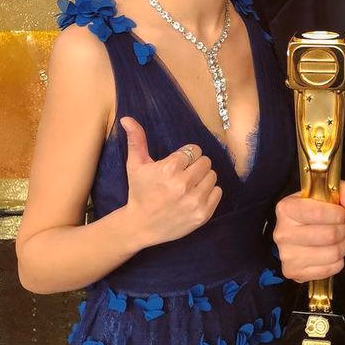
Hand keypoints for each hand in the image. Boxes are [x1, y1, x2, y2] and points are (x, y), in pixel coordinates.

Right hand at [121, 116, 221, 248]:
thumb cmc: (139, 192)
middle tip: (184, 175)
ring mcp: (194, 201)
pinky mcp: (202, 214)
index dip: (186, 156)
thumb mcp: (135, 165)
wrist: (140, 226)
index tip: (177, 165)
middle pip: (206, 161)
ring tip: (189, 186)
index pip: (194, 150)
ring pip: (213, 176)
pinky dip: (209, 193)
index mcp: (169, 169)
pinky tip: (195, 196)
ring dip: (203, 179)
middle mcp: (183, 184)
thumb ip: (136, 139)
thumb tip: (127, 118)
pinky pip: (218, 192)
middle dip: (195, 166)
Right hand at [273, 181, 344, 282]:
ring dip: (342, 245)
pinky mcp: (293, 272)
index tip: (342, 213)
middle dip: (343, 229)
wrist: (294, 229)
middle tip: (341, 226)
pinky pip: (329, 270)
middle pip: (329, 235)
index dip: (338, 214)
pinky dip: (337, 261)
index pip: (318, 212)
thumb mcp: (327, 191)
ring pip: (332, 253)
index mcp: (286, 209)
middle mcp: (282, 233)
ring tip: (338, 239)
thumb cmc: (311, 209)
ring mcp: (287, 255)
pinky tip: (331, 251)